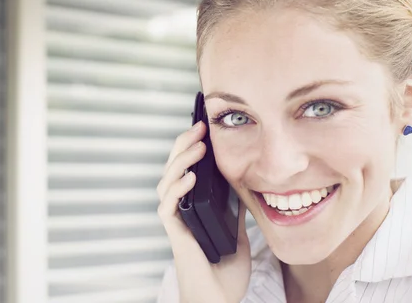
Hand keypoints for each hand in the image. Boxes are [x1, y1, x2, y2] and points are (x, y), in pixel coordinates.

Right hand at [156, 121, 251, 302]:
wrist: (220, 300)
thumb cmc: (225, 273)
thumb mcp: (237, 233)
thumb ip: (235, 211)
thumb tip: (245, 188)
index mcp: (194, 208)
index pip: (186, 170)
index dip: (191, 148)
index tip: (204, 129)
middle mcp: (182, 210)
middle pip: (173, 169)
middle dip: (183, 145)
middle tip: (198, 127)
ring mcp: (177, 220)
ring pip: (166, 181)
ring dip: (181, 161)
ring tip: (198, 146)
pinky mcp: (175, 233)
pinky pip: (168, 205)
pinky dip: (177, 188)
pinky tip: (190, 177)